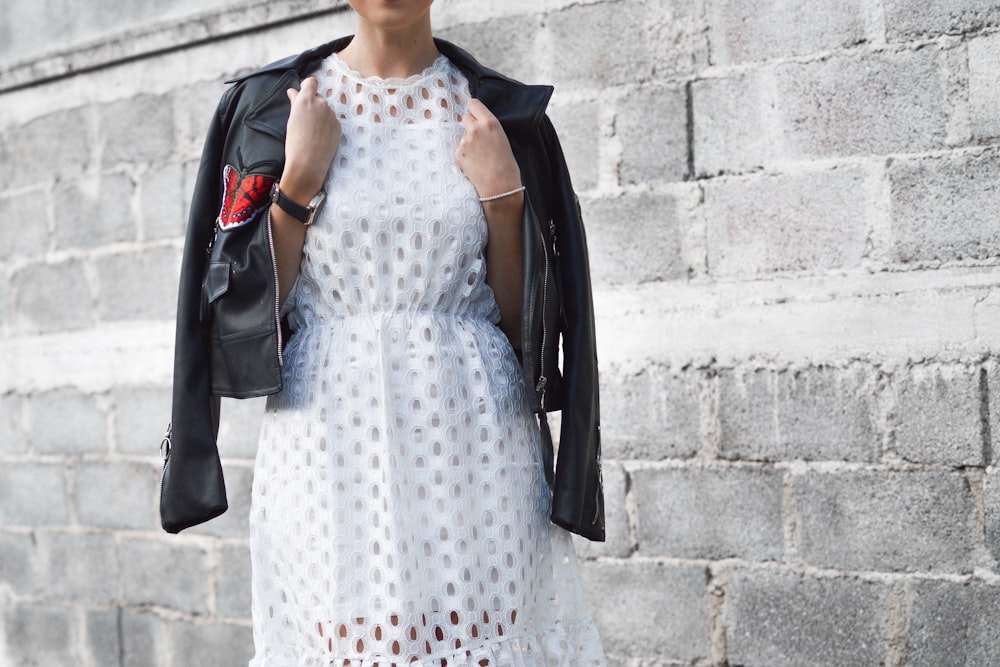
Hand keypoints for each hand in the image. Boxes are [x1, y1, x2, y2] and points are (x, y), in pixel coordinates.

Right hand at [281, 77, 341, 201]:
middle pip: (318, 98)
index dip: (308, 87)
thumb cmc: (294, 142)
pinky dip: (327, 126)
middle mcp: (321, 104)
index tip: (304, 93)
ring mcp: (332, 115)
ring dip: (320, 116)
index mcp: (307, 99)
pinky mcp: (338, 126)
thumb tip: (294, 91)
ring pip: (325, 110)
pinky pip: (332, 121)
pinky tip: (320, 137)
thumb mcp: (292, 119)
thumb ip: (295, 102)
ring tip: (312, 132)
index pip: (312, 82)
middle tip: (305, 120)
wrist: (308, 163)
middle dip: (313, 105)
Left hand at [455, 98, 522, 202]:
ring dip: (468, 142)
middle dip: (470, 125)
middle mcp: (476, 129)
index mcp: (490, 122)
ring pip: (463, 135)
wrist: (500, 186)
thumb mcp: (502, 138)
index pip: (473, 104)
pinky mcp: (459, 153)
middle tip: (478, 138)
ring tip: (480, 156)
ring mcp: (465, 141)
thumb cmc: (507, 164)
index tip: (475, 115)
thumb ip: (489, 128)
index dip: (474, 110)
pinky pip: (460, 149)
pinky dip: (465, 155)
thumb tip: (477, 123)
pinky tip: (475, 163)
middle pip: (465, 117)